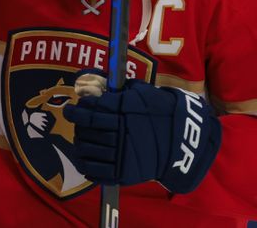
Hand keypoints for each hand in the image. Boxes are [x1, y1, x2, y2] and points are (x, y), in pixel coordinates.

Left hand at [63, 80, 221, 192]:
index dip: (77, 110)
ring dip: (79, 143)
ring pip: (88, 149)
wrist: (184, 139)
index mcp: (123, 111)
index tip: (73, 109)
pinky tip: (83, 158)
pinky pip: (96, 171)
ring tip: (79, 139)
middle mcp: (120, 131)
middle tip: (75, 122)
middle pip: (86, 129)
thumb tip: (97, 84)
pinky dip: (85, 165)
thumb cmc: (161, 111)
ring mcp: (122, 154)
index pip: (90, 110)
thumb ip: (119, 89)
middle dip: (77, 124)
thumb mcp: (142, 92)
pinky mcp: (125, 172)